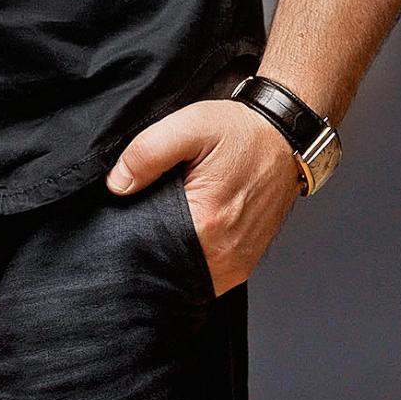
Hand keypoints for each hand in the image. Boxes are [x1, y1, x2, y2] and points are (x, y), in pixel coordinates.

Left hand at [104, 99, 302, 294]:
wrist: (284, 136)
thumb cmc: (240, 131)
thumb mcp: (189, 126)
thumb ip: (147, 153)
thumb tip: (116, 184)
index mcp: (207, 224)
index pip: (150, 247)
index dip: (131, 230)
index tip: (127, 212)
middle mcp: (225, 255)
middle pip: (167, 264)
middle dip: (148, 244)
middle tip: (144, 212)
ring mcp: (237, 265)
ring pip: (186, 274)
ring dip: (170, 254)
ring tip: (164, 220)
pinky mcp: (243, 265)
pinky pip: (205, 274)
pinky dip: (189, 258)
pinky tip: (182, 232)